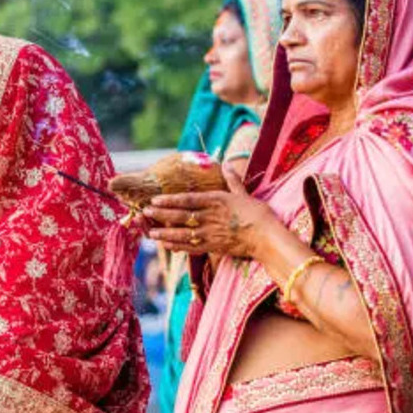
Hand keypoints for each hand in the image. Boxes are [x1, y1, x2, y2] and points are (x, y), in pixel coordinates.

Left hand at [143, 165, 278, 258]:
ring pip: (182, 233)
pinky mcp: (213, 247)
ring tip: (150, 233)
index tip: (154, 200)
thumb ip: (232, 180)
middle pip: (180, 216)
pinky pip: (191, 247)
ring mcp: (210, 233)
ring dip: (165, 233)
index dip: (169, 200)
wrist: (267, 238)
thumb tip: (226, 165)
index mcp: (216, 201)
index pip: (187, 199)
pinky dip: (178, 246)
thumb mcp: (244, 194)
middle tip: (145, 213)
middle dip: (161, 215)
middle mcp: (210, 216)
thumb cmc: (258, 214)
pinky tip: (167, 245)